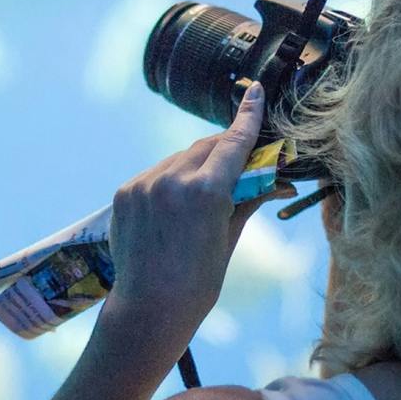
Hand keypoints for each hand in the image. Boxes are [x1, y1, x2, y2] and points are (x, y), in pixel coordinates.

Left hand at [105, 86, 279, 339]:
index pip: (233, 144)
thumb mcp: (229, 237)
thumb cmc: (199, 281)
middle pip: (206, 147)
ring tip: (205, 193)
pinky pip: (156, 174)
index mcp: (205, 191)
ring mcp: (144, 184)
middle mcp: (172, 180)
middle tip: (242, 160)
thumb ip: (248, 200)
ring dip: (197, 166)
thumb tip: (275, 179)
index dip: (248, 118)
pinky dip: (171, 180)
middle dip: (225, 149)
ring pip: (179, 160)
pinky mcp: (125, 192)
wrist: (149, 307)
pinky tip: (177, 205)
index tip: (255, 93)